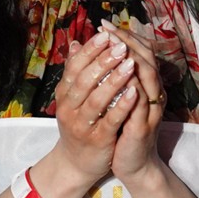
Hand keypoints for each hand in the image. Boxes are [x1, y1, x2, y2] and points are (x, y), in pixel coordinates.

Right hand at [51, 30, 138, 182]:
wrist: (76, 163)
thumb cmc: (79, 124)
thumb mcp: (73, 98)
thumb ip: (76, 71)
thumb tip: (75, 43)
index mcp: (64, 94)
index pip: (74, 67)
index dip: (90, 50)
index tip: (106, 34)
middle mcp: (69, 108)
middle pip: (85, 80)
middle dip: (103, 61)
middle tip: (120, 45)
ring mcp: (82, 125)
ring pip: (97, 99)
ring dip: (114, 80)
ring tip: (130, 63)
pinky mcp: (97, 140)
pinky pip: (110, 120)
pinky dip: (122, 105)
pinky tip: (135, 91)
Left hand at [98, 19, 169, 185]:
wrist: (134, 165)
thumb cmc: (123, 130)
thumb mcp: (114, 101)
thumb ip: (107, 77)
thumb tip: (90, 51)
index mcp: (146, 86)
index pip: (140, 52)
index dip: (124, 36)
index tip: (104, 24)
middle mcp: (153, 93)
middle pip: (145, 58)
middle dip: (125, 41)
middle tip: (107, 28)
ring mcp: (151, 109)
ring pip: (147, 76)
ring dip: (131, 59)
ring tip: (114, 45)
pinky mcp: (144, 125)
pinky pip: (141, 102)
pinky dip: (132, 87)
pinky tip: (121, 76)